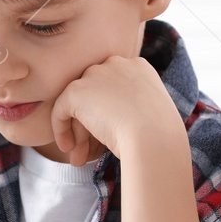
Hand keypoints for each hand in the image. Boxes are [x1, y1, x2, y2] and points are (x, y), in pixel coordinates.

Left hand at [50, 55, 184, 165]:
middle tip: (90, 152)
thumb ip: (132, 106)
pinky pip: (61, 109)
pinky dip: (61, 130)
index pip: (114, 88)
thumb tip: (110, 121)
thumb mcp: (152, 113)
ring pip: (79, 104)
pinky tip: (69, 148)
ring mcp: (95, 74)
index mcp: (138, 67)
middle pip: (95, 94)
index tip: (109, 135)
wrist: (153, 139)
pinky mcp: (77, 91)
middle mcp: (116, 63)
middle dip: (91, 124)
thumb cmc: (160, 136)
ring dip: (79, 132)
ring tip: (79, 158)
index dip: (108, 114)